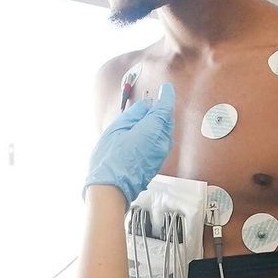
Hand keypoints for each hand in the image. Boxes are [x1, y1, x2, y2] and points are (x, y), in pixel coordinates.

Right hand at [84, 83, 174, 204]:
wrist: (110, 188)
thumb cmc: (110, 158)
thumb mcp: (117, 128)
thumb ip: (134, 115)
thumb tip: (145, 107)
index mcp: (153, 129)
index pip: (166, 107)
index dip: (167, 96)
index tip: (166, 89)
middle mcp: (161, 142)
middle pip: (167, 120)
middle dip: (162, 110)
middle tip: (151, 103)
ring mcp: (160, 154)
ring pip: (164, 132)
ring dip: (158, 123)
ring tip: (144, 119)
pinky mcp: (156, 163)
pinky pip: (160, 143)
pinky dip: (155, 135)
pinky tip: (143, 135)